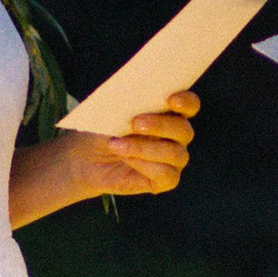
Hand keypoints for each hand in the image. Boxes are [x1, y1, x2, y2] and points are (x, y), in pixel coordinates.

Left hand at [36, 89, 198, 209]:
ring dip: (144, 148)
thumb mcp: (112, 110)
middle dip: (160, 125)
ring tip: (116, 145)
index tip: (171, 99)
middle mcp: (177, 136)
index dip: (186, 102)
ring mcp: (173, 159)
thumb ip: (129, 102)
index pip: (190, 105)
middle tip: (135, 123)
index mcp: (170, 112)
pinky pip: (166, 175)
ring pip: (175, 154)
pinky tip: (125, 158)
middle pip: (184, 130)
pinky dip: (144, 165)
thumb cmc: (103, 128)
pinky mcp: (165, 180)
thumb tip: (135, 96)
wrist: (87, 157)